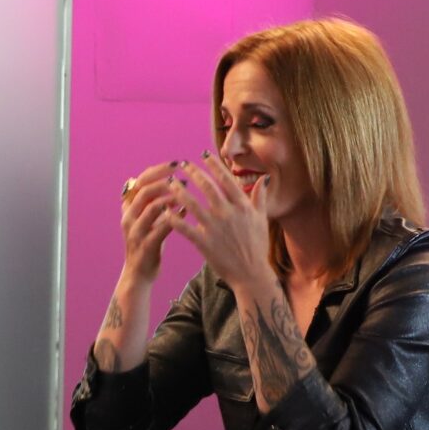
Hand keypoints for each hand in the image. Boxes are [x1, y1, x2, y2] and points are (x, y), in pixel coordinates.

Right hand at [117, 161, 187, 283]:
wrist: (139, 274)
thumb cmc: (148, 243)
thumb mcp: (147, 220)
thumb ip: (154, 201)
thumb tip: (172, 180)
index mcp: (128, 208)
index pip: (139, 180)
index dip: (157, 170)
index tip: (175, 164)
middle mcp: (128, 217)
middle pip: (144, 190)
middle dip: (165, 179)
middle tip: (183, 175)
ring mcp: (135, 231)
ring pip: (152, 206)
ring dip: (171, 197)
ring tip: (186, 193)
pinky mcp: (146, 245)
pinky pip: (162, 226)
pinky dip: (175, 217)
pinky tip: (186, 211)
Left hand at [168, 157, 274, 287]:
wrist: (252, 274)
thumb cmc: (257, 247)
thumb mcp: (262, 219)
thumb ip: (260, 197)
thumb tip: (264, 178)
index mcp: (243, 206)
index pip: (226, 179)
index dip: (214, 165)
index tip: (204, 154)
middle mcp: (229, 213)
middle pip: (207, 187)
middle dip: (193, 172)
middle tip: (182, 164)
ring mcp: (216, 228)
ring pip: (192, 204)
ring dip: (179, 191)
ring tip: (170, 183)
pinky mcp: (205, 243)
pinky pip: (185, 228)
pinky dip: (174, 218)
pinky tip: (164, 211)